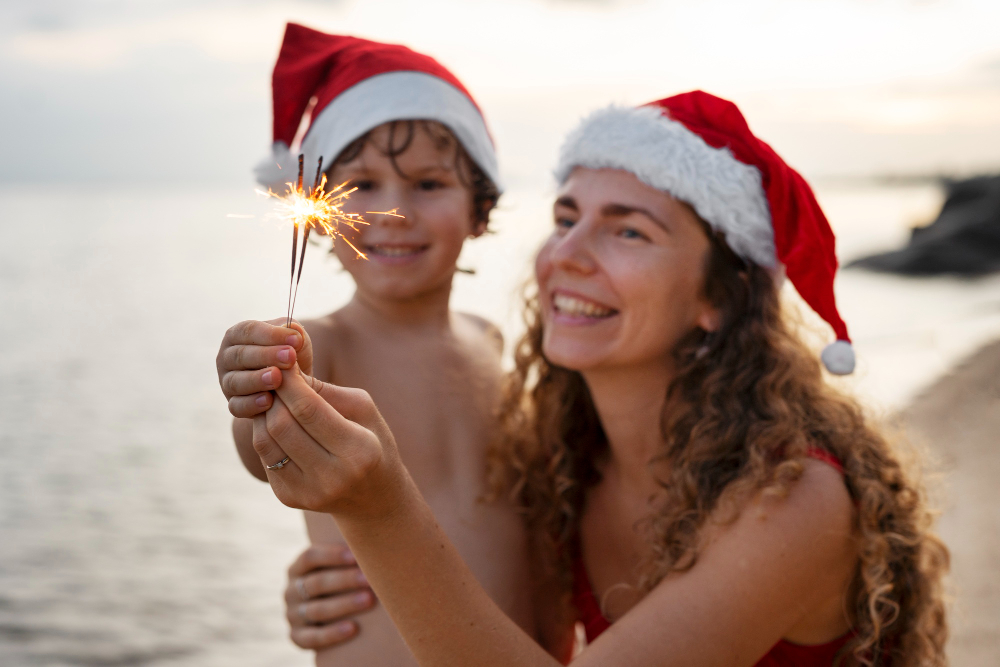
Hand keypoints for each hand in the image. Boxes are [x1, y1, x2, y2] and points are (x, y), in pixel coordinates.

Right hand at [216, 319, 313, 417]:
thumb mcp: (295, 341)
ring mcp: (227, 382)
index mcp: (238, 335)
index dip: (271, 335)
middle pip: (240, 355)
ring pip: (236, 381)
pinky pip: (237, 406)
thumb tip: (295, 330)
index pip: (249, 331)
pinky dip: (251, 404)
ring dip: (257, 380)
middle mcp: (227, 357)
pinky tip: (268, 401)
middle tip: (290, 357)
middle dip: (266, 356)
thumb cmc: (290, 357)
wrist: (292, 388)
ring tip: (277, 378)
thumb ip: (294, 333)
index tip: (296, 340)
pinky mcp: (233, 404)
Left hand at [251, 369, 403, 516]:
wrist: (374, 495)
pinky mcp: (289, 497)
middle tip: (273, 377)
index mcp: (358, 450)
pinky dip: (265, 432)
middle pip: (281, 425)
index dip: (289, 382)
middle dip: (273, 395)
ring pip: (264, 441)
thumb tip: (284, 370)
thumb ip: (323, 390)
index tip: (282, 361)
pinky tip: (275, 420)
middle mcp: (331, 477)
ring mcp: (307, 492)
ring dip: (263, 413)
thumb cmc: (371, 439)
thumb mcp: (362, 408)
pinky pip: (265, 457)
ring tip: (272, 397)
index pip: (308, 409)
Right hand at [285, 544, 375, 649]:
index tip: (356, 555)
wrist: (327, 619)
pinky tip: (353, 628)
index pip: (309, 557)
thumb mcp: (336, 569)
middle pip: (316, 583)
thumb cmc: (341, 584)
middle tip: (370, 579)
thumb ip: (347, 557)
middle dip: (345, 580)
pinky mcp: (296, 638)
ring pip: (317, 610)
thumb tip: (376, 543)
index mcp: (297, 568)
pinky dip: (333, 633)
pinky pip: (313, 638)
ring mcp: (292, 615)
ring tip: (369, 600)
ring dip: (344, 604)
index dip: (332, 555)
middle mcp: (291, 591)